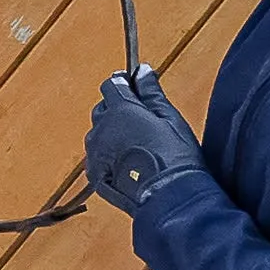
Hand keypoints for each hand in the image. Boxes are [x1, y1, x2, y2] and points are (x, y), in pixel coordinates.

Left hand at [87, 66, 203, 212]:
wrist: (168, 197)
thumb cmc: (174, 156)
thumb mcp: (169, 118)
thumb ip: (151, 92)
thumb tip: (142, 71)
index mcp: (120, 111)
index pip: (111, 86)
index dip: (122, 84)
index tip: (133, 85)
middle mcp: (101, 129)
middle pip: (102, 110)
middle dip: (116, 109)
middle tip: (139, 118)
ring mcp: (95, 153)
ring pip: (98, 134)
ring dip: (111, 134)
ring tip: (135, 144)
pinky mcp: (95, 175)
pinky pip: (97, 157)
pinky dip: (108, 155)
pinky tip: (128, 162)